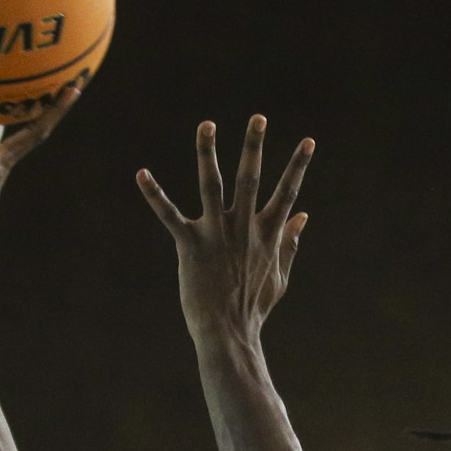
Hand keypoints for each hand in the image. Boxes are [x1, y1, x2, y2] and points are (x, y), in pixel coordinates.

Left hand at [136, 115, 312, 339]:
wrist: (228, 333)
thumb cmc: (253, 308)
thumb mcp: (279, 276)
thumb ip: (291, 243)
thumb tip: (304, 216)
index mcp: (266, 234)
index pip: (287, 193)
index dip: (298, 166)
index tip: (309, 141)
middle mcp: (243, 228)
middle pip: (250, 179)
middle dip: (255, 147)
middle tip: (258, 117)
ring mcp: (216, 234)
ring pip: (211, 185)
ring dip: (208, 153)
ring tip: (207, 124)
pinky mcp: (190, 245)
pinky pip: (169, 215)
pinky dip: (154, 194)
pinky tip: (141, 173)